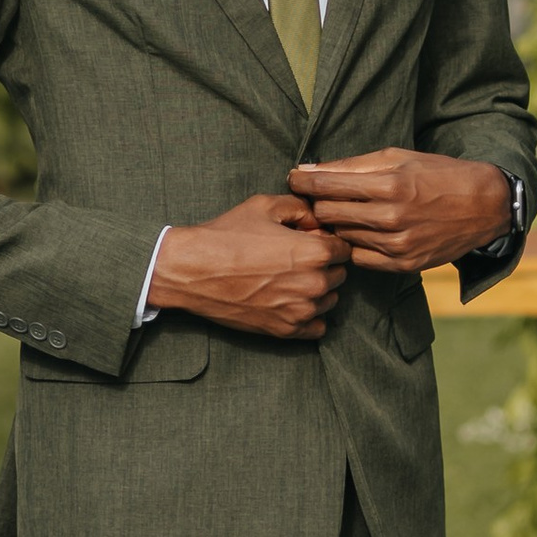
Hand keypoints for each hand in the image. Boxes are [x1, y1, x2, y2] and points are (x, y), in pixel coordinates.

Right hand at [147, 192, 349, 339]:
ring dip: (317, 291)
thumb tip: (317, 220)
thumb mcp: (265, 205)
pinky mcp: (286, 331)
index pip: (344, 248)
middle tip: (294, 260)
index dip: (327, 241)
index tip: (308, 240)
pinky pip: (317, 327)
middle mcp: (314, 284)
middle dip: (323, 265)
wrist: (192, 271)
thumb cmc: (226, 235)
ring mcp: (301, 311)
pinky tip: (289, 303)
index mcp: (315, 252)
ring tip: (288, 280)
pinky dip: (309, 316)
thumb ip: (301, 208)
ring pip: (329, 300)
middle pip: (338, 274)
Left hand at [288, 151, 513, 274]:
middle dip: (316, 203)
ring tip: (337, 212)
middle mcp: (392, 218)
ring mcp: (398, 245)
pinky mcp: (403, 265)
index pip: (328, 185)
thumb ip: (352, 166)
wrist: (483, 207)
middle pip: (329, 213)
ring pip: (342, 237)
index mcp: (390, 185)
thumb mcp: (398, 158)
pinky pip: (360, 258)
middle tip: (314, 196)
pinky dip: (353, 244)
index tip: (294, 177)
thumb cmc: (437, 175)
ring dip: (334, 224)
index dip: (303, 181)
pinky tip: (358, 231)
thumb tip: (309, 169)